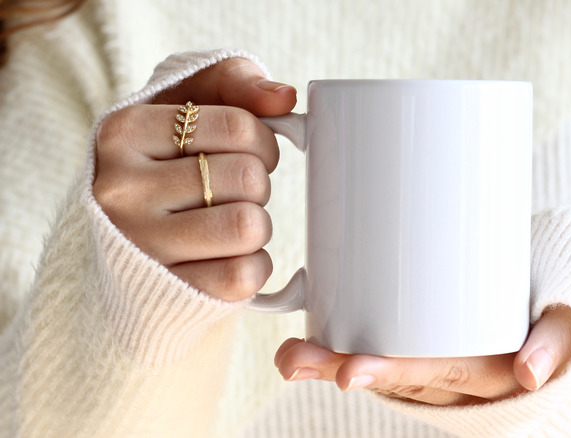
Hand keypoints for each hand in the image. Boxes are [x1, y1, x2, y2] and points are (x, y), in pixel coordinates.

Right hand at [93, 58, 296, 300]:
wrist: (128, 245)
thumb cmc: (171, 163)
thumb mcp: (189, 103)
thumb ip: (236, 81)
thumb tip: (283, 98)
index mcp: (124, 131)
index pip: (238, 127)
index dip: (263, 141)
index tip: (249, 152)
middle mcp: (120, 189)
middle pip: (248, 178)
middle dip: (257, 185)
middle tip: (233, 192)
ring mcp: (138, 245)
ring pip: (248, 225)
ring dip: (257, 225)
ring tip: (229, 222)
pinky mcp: (164, 293)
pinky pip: (243, 274)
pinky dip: (253, 266)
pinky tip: (227, 257)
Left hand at [274, 305, 570, 405]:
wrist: (558, 320)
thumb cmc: (556, 314)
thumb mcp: (567, 323)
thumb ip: (556, 342)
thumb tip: (530, 375)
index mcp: (487, 369)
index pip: (434, 374)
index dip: (390, 373)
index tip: (347, 373)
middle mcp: (456, 376)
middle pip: (393, 375)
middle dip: (340, 368)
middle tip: (293, 359)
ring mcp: (439, 367)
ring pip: (383, 369)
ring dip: (331, 362)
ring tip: (288, 353)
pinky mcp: (427, 352)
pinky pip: (388, 355)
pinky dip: (347, 350)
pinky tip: (310, 335)